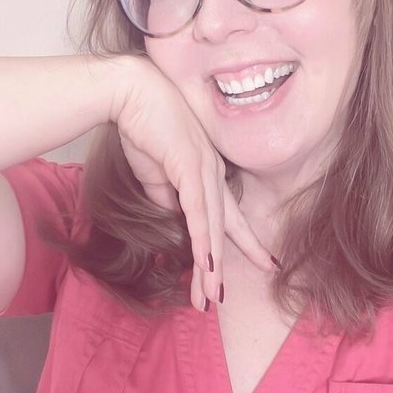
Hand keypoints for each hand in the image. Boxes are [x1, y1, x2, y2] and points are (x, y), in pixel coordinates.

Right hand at [111, 56, 275, 311]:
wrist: (129, 92)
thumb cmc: (143, 128)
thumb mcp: (156, 175)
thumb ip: (169, 198)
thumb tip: (176, 219)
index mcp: (209, 175)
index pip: (229, 217)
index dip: (244, 243)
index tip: (263, 263)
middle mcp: (214, 174)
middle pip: (223, 229)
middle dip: (224, 268)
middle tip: (223, 300)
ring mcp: (205, 170)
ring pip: (213, 228)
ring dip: (211, 266)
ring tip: (212, 298)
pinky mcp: (190, 166)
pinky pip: (199, 211)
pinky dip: (204, 240)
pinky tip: (208, 265)